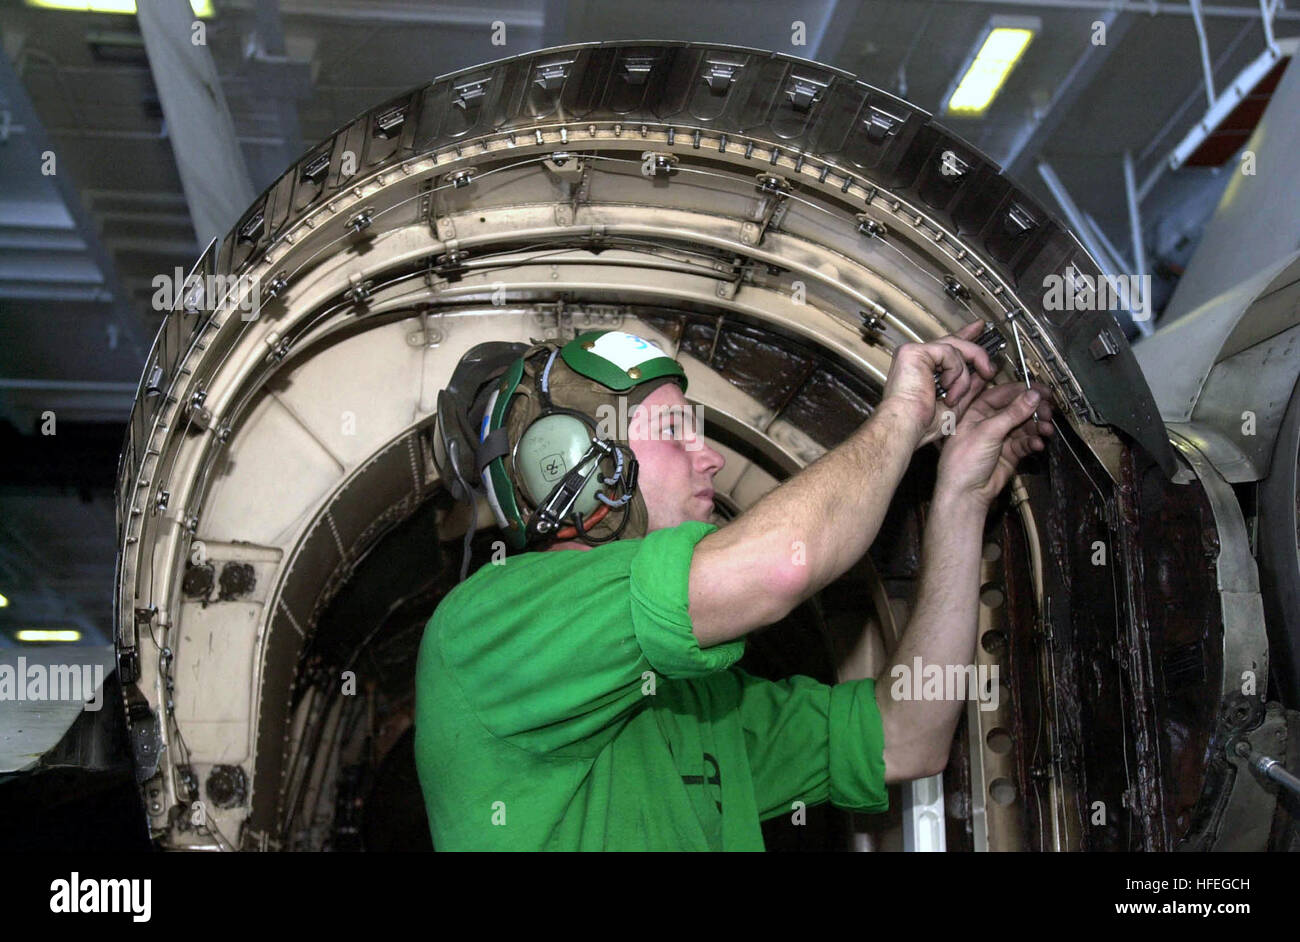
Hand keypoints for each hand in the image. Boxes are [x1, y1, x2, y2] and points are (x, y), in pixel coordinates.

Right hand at [881, 321, 997, 447]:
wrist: (906, 427)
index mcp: (922, 371)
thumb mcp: (955, 405)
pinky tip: (946, 386)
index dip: (965, 336)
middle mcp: (916, 359)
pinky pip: (949, 352)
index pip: (947, 347)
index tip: (979, 328)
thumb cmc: (921, 424)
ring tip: (956, 394)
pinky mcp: (913, 351)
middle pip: (954, 343)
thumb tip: (982, 375)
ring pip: (955, 348)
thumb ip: (968, 388)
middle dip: (976, 354)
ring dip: (963, 375)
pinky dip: (954, 371)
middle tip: (989, 370)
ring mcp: (913, 353)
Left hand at [933, 380, 1056, 511]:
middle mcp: (988, 423)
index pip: (1002, 393)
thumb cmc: (963, 462)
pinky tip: (1038, 444)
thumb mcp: (988, 432)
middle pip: (1016, 409)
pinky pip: (1025, 442)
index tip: (1042, 390)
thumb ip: (1013, 413)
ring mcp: (1000, 438)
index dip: (1022, 390)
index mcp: (975, 412)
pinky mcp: (1010, 453)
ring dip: (1037, 426)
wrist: (965, 494)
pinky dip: (1033, 442)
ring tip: (1046, 430)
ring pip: (1024, 426)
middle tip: (1048, 411)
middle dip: (1034, 409)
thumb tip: (1033, 395)